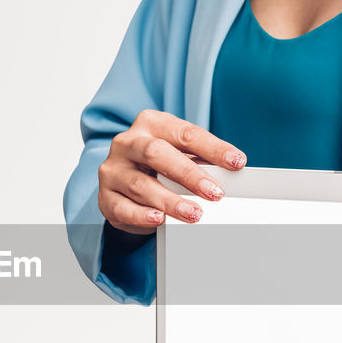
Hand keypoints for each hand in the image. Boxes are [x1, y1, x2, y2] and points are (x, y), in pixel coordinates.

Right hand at [98, 109, 246, 234]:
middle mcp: (128, 142)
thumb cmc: (158, 167)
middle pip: (156, 153)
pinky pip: (122, 207)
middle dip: (189, 174)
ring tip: (193, 213)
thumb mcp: (181, 156)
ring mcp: (113, 169)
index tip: (236, 162)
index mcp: (150, 124)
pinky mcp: (105, 196)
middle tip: (215, 192)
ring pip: (140, 184)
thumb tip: (232, 171)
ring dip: (170, 200)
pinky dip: (141, 215)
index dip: (213, 148)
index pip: (184, 133)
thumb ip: (202, 161)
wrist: (125, 188)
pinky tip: (159, 219)